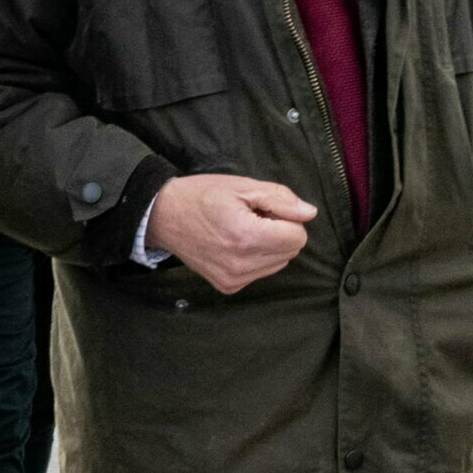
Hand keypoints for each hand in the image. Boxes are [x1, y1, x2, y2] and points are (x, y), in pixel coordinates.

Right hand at [145, 173, 316, 294]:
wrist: (163, 216)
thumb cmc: (202, 195)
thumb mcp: (241, 186)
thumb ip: (279, 199)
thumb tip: (309, 213)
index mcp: (247, 237)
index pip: (297, 237)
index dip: (285, 218)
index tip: (262, 209)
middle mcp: (242, 264)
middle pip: (290, 252)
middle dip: (278, 232)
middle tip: (251, 217)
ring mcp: (234, 279)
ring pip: (278, 264)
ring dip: (269, 247)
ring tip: (241, 230)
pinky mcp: (228, 286)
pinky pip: (260, 273)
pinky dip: (255, 258)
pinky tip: (233, 244)